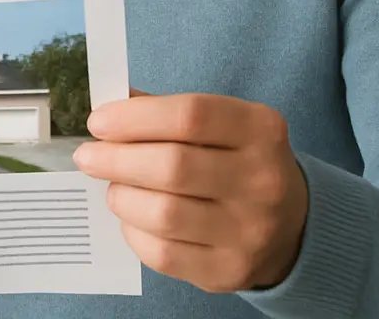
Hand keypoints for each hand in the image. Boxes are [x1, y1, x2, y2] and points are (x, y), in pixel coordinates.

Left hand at [74, 91, 307, 292]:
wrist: (291, 224)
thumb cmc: (234, 159)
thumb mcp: (219, 122)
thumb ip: (164, 110)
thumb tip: (107, 109)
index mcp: (259, 129)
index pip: (189, 115)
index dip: (135, 117)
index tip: (98, 122)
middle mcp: (262, 180)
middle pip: (172, 166)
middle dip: (116, 159)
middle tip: (87, 156)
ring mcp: (249, 231)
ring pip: (164, 214)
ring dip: (122, 196)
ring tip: (112, 186)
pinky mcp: (229, 271)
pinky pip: (164, 254)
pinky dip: (134, 231)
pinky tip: (131, 216)